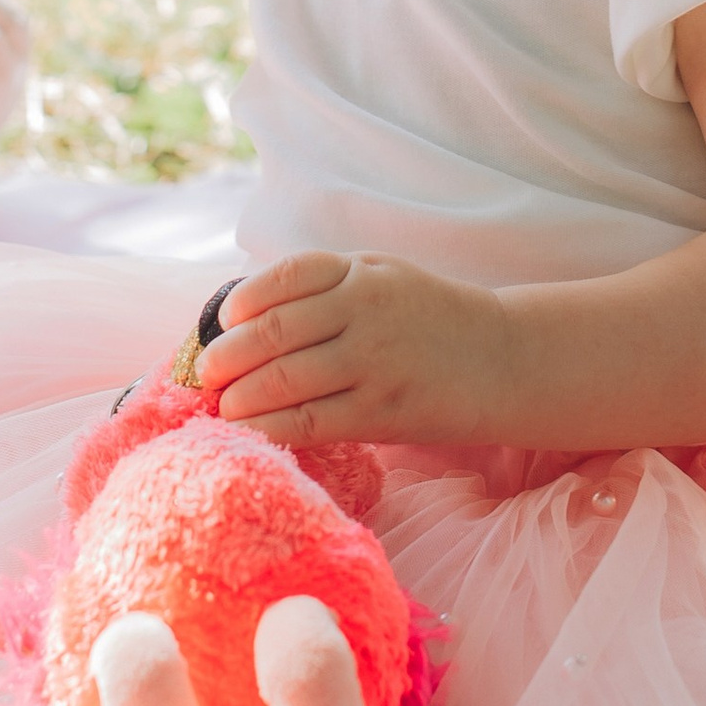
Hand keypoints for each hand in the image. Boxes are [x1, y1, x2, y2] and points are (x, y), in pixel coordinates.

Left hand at [204, 248, 511, 445]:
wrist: (499, 359)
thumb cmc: (428, 317)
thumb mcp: (382, 275)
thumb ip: (325, 285)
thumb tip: (248, 313)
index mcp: (359, 273)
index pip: (283, 278)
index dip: (242, 301)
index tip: (223, 322)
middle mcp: (363, 311)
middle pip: (272, 332)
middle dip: (226, 357)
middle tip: (206, 375)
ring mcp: (371, 362)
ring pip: (283, 379)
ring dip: (239, 397)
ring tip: (223, 407)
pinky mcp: (380, 411)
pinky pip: (309, 421)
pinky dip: (268, 427)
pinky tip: (248, 432)